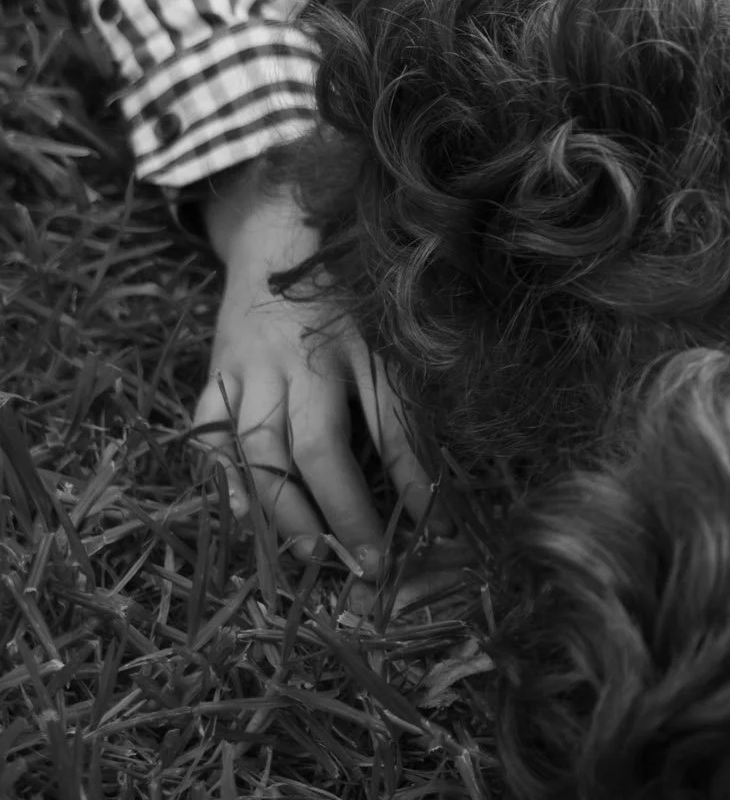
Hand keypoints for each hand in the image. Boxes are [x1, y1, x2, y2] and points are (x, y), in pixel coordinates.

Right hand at [197, 165, 433, 581]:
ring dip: (282, 510)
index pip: (391, 424)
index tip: (437, 531)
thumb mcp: (396, 324)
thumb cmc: (355, 290)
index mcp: (361, 341)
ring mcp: (249, 368)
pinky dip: (226, 480)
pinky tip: (244, 519)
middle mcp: (300, 358)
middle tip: (369, 565)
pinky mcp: (215, 376)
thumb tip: (447, 466)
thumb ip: (418, 384)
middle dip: (342, 512)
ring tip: (309, 558)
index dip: (414, 481)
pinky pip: (212, 436)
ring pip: (257, 449)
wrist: (278, 233)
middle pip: (315, 445)